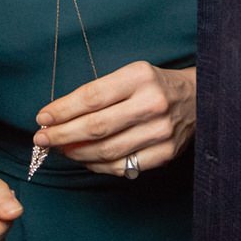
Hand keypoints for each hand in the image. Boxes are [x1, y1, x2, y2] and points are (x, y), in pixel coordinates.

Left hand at [33, 61, 194, 176]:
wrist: (198, 99)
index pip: (92, 97)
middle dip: (63, 135)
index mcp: (140, 77)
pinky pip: (122, 166)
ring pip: (107, 150)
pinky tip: (85, 159)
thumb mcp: (129, 75)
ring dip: (76, 153)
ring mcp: (161, 132)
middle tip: (42, 139)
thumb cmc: (153, 85)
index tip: (42, 118)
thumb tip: (57, 117)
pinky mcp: (165, 154)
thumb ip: (98, 94)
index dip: (63, 110)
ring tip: (60, 149)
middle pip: (96, 126)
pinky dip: (98, 165)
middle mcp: (152, 103)